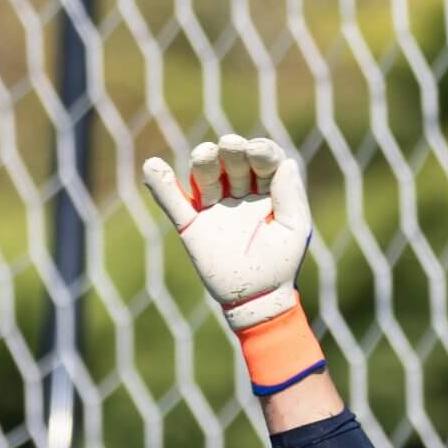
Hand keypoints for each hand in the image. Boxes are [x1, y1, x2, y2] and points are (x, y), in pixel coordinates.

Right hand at [141, 133, 313, 331]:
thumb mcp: (295, 228)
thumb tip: (286, 161)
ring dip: (203, 161)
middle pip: (232, 161)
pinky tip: (152, 166)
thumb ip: (290, 196)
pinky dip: (162, 186)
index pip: (262, 159)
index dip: (259, 150)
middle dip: (232, 152)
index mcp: (267, 189)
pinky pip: (174, 203)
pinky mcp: (192, 226)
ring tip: (203, 155)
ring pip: (205, 175)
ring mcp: (214, 207)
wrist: (257, 299)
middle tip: (230, 148)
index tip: (257, 150)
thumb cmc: (280, 264)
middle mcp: (239, 192)